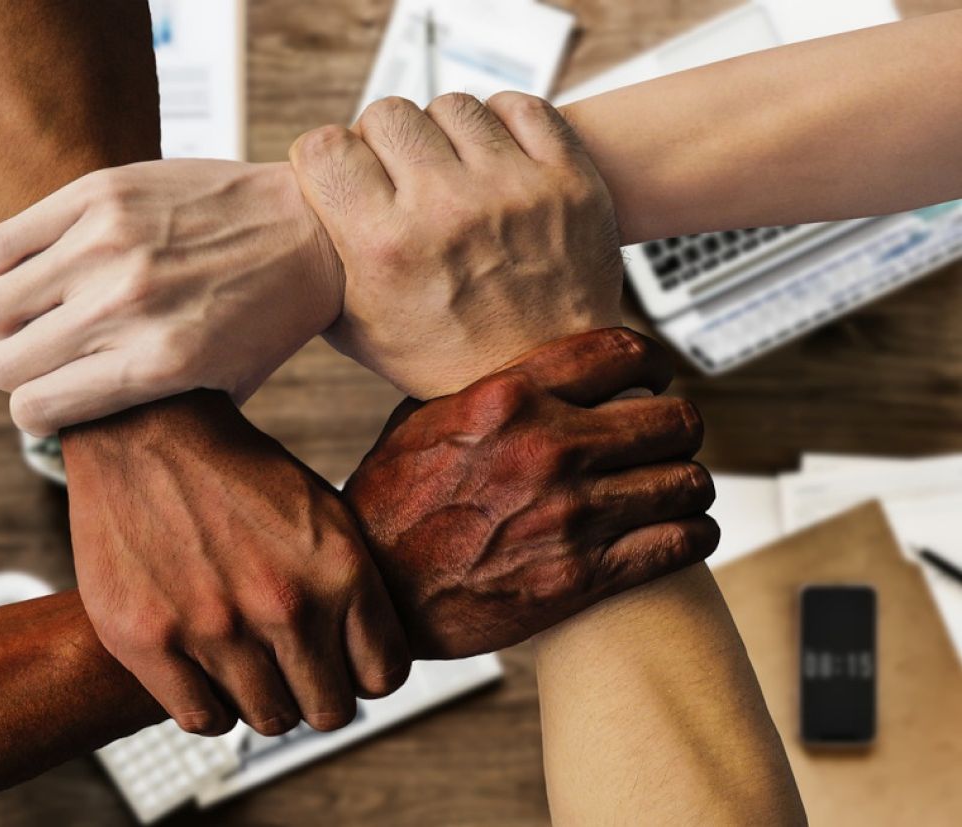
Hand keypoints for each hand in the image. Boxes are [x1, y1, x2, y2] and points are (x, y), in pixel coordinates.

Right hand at [0, 160, 342, 436]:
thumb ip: (153, 410)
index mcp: (159, 363)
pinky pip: (0, 243)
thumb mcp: (225, 386)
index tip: (46, 406)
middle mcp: (127, 305)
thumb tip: (81, 428)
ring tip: (38, 314)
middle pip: (4, 361)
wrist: (312, 230)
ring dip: (6, 319)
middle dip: (16, 371)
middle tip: (43, 359)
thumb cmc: (270, 314)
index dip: (35, 414)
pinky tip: (30, 272)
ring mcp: (109, 244)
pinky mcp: (99, 193)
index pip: (38, 407)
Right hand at [66, 390, 408, 735]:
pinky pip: (205, 720)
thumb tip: (373, 660)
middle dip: (318, 692)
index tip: (345, 661)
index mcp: (339, 570)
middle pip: (330, 710)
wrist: (146, 429)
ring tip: (249, 661)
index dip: (365, 673)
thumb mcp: (323, 511)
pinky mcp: (149, 641)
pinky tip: (208, 669)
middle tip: (295, 667)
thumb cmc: (237, 472)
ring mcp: (214, 628)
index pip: (383, 676)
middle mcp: (284, 606)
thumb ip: (353, 586)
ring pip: (270, 719)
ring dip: (265, 697)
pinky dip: (212, 704)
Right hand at [290, 92, 623, 398]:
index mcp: (385, 248)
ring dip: (441, 133)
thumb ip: (320, 266)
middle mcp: (446, 210)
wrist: (544, 380)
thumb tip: (288, 217)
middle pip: (387, 114)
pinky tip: (493, 159)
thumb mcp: (358, 329)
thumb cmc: (444, 358)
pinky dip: (501, 125)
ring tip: (449, 172)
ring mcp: (512, 189)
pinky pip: (521, 108)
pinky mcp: (567, 179)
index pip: (325, 147)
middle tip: (397, 177)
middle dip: (381, 142)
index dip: (326, 158)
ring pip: (451, 106)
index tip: (341, 175)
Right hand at [346, 329, 718, 657]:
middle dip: (678, 428)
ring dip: (687, 484)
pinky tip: (682, 531)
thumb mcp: (421, 422)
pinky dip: (693, 534)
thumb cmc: (390, 506)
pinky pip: (681, 543)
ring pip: (688, 481)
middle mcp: (548, 449)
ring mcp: (571, 514)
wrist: (377, 593)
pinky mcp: (583, 576)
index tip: (656, 375)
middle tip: (668, 439)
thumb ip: (484, 390)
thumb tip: (528, 369)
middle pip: (674, 420)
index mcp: (509, 398)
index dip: (654, 361)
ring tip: (675, 489)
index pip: (622, 354)